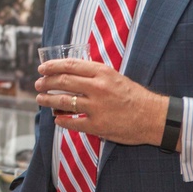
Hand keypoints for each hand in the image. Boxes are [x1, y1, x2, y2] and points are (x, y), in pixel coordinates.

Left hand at [35, 58, 167, 146]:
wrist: (154, 117)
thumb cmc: (133, 96)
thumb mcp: (114, 77)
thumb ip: (93, 74)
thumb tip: (68, 71)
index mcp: (102, 73)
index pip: (69, 65)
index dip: (51, 66)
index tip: (42, 69)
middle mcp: (98, 88)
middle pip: (62, 82)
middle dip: (45, 83)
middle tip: (38, 84)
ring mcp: (97, 107)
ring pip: (63, 101)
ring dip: (48, 100)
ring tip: (40, 99)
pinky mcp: (98, 126)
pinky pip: (72, 122)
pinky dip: (61, 120)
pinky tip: (57, 118)